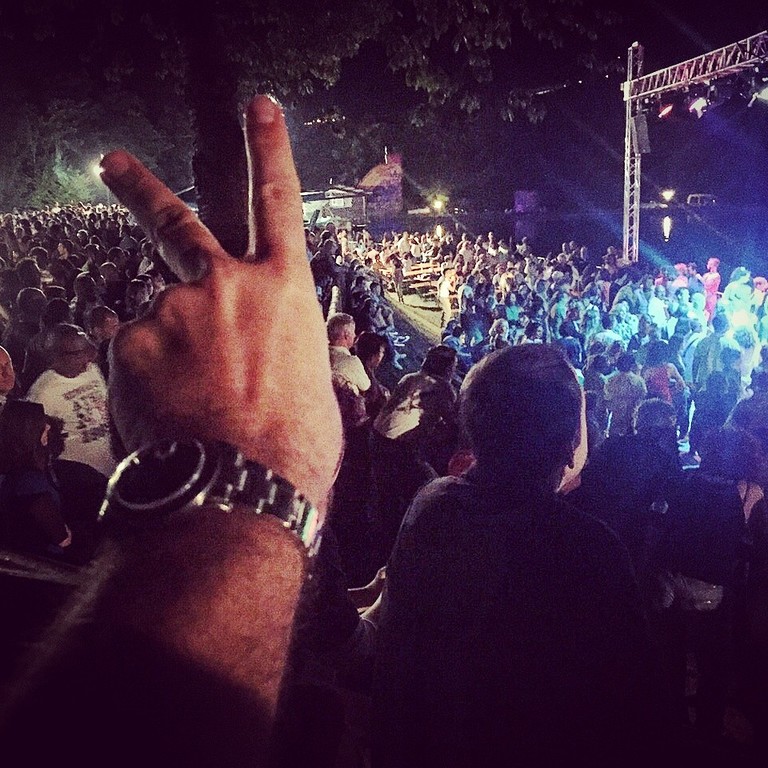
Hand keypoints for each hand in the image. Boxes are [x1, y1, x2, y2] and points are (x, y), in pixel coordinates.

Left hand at [101, 95, 342, 512]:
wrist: (243, 485)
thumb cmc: (293, 445)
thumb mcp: (314, 387)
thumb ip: (288, 353)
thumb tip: (277, 360)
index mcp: (281, 291)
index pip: (278, 203)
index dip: (269, 150)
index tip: (257, 108)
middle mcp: (226, 285)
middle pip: (174, 221)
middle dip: (140, 188)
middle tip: (112, 164)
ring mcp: (174, 310)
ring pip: (160, 322)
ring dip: (168, 355)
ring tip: (188, 404)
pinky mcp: (132, 344)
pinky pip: (136, 360)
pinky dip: (148, 385)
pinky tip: (169, 416)